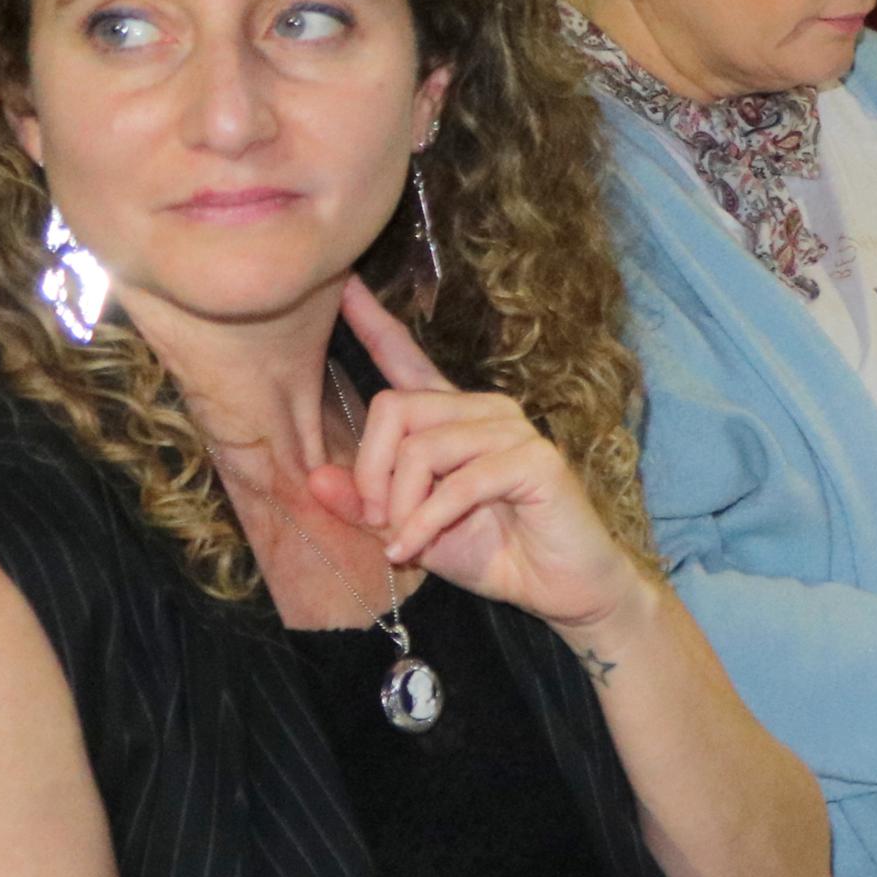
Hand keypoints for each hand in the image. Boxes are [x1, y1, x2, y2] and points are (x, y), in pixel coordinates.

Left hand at [306, 277, 640, 630]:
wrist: (560, 590)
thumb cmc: (493, 554)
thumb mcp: (410, 532)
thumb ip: (366, 506)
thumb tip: (316, 479)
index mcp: (454, 419)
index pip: (408, 360)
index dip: (374, 323)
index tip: (343, 285)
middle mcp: (485, 411)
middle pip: (396, 407)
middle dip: (371, 471)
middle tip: (376, 520)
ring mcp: (514, 431)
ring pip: (422, 447)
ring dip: (401, 506)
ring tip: (402, 543)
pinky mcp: (535, 460)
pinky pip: (459, 483)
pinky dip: (426, 523)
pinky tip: (414, 549)